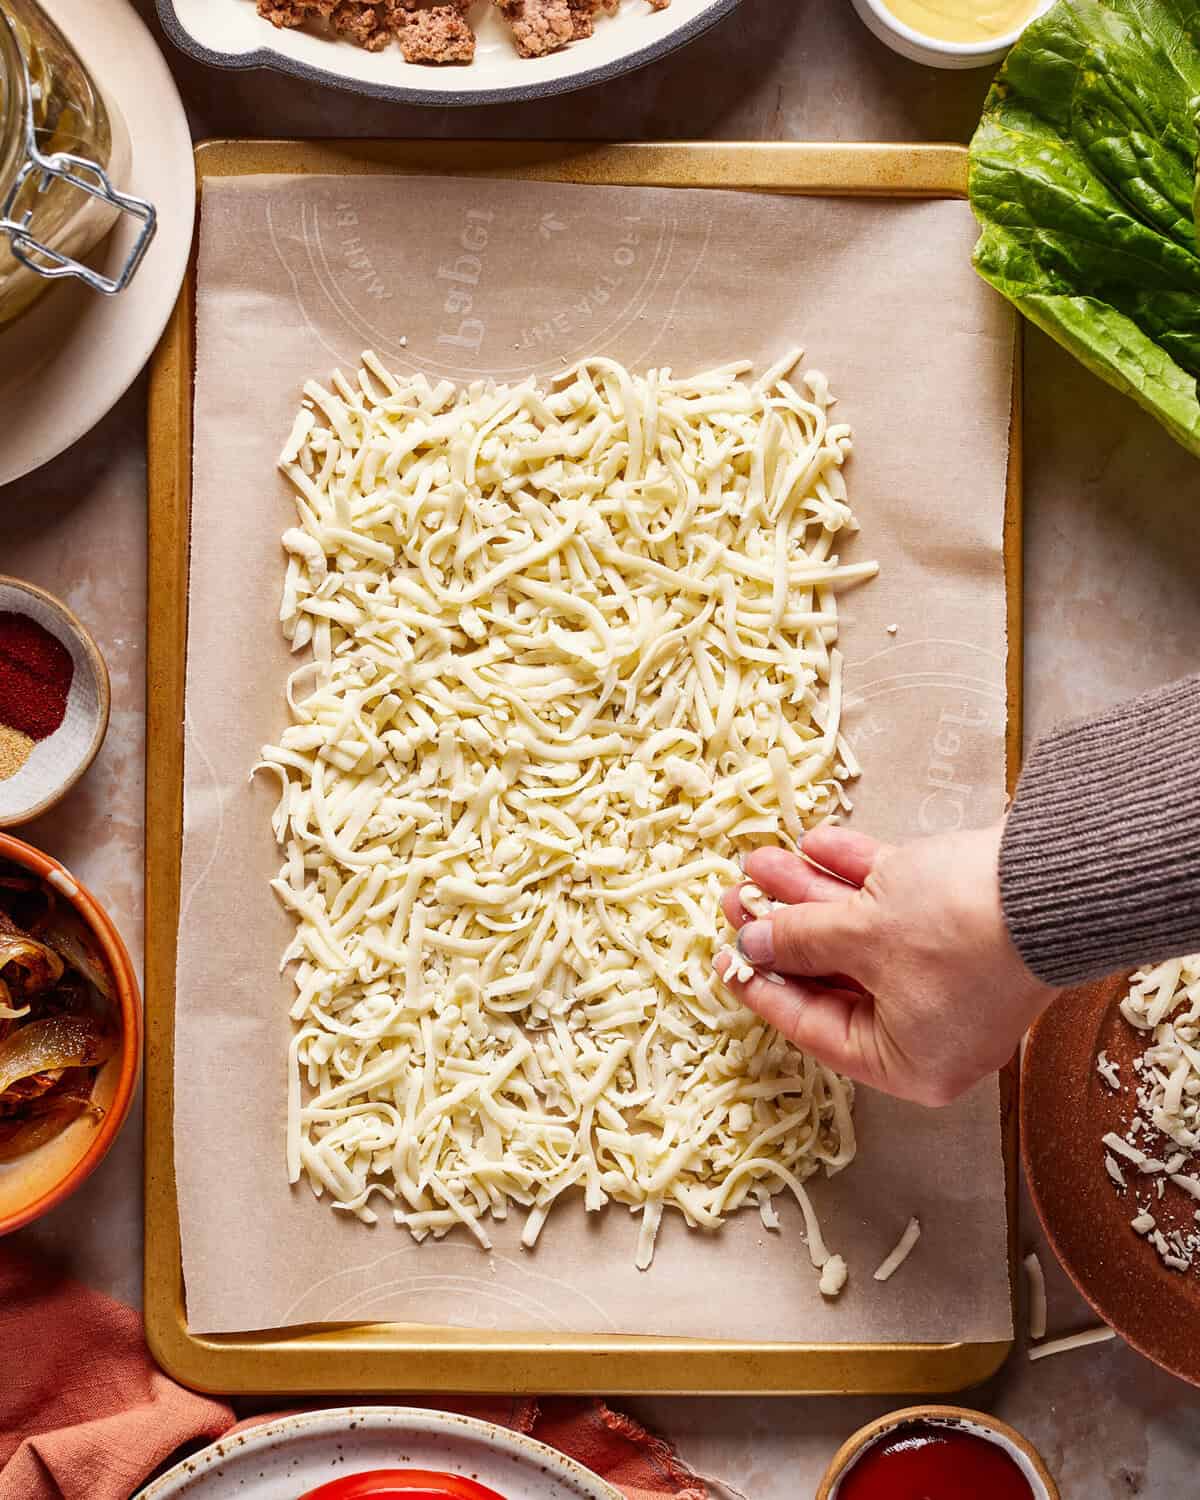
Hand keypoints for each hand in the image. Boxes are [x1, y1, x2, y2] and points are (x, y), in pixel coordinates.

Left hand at [715, 823, 1055, 1106]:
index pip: (814, 1028)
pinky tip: (815, 842)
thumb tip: (753, 942)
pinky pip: (896, 903)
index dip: (763, 986)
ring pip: (862, 933)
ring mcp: (951, 975)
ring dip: (812, 893)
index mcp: (908, 1061)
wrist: (1054, 878)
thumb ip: (798, 939)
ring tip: (762, 858)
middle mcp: (931, 1027)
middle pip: (837, 975)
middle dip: (785, 927)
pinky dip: (858, 874)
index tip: (724, 959)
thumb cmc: (956, 930)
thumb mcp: (859, 935)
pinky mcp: (964, 924)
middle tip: (736, 897)